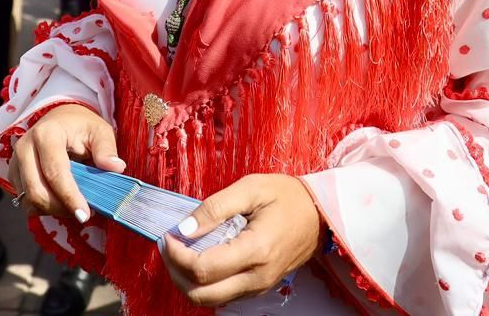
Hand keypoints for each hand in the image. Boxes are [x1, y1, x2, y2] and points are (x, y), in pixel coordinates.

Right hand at [9, 103, 124, 223]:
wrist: (59, 119)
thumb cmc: (81, 126)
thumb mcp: (100, 131)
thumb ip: (107, 149)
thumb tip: (116, 167)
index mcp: (46, 134)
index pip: (55, 172)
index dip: (69, 196)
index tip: (84, 214)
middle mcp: (25, 147)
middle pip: (37, 190)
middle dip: (61, 208)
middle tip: (83, 214)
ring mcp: (15, 162)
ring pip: (29, 199)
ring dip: (53, 210)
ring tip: (74, 206)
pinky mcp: (13, 174)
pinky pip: (26, 200)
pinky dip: (44, 207)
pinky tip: (61, 201)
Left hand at [162, 174, 323, 307]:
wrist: (321, 214)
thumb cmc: (287, 196)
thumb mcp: (251, 188)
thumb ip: (215, 207)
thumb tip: (184, 228)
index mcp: (256, 250)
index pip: (203, 268)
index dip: (177, 255)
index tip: (169, 235)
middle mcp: (258, 276)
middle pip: (202, 294)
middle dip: (176, 273)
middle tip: (168, 247)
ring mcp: (260, 286)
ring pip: (210, 300)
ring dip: (187, 281)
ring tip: (179, 253)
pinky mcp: (259, 288)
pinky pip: (224, 296)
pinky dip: (204, 284)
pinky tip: (199, 259)